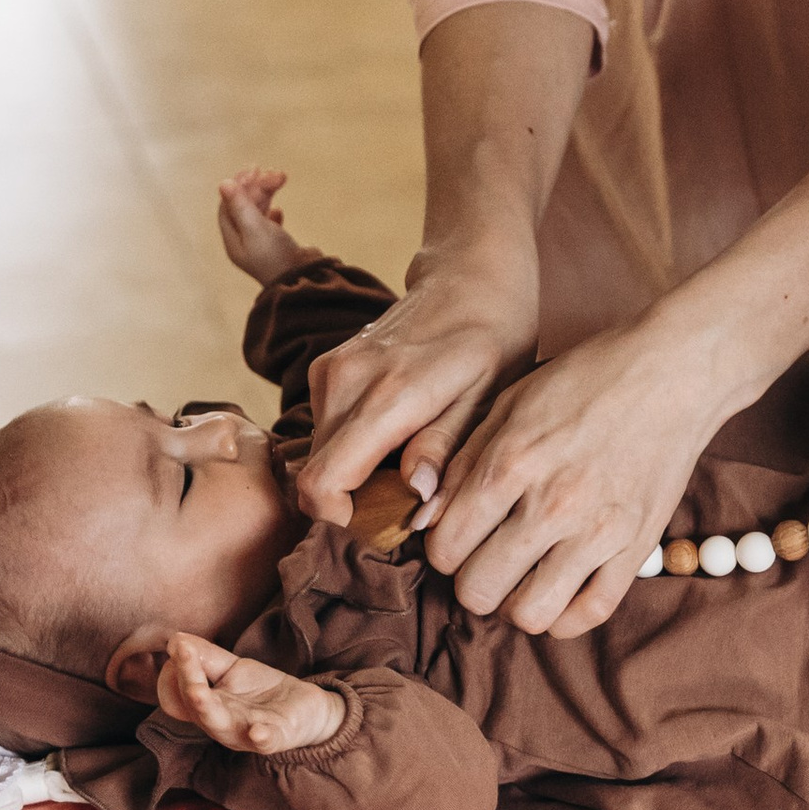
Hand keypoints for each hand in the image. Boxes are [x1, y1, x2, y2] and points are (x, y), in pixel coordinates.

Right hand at [107, 625, 341, 755]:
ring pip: (220, 725)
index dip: (175, 672)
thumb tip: (175, 640)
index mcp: (208, 708)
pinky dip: (260, 738)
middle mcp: (221, 724)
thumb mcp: (234, 669)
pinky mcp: (277, 737)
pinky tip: (257, 731)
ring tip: (197, 691)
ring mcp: (247, 733)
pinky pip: (265, 742)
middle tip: (182, 653)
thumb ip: (206, 656)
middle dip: (187, 681)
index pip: (178, 695)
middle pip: (196, 707)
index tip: (178, 645)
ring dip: (207, 709)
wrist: (308, 709)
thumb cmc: (263, 691)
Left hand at [216, 167, 322, 286]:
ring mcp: (261, 246)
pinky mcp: (278, 248)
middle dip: (257, 187)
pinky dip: (273, 214)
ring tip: (282, 178)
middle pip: (244, 207)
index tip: (254, 170)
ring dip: (267, 194)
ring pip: (258, 213)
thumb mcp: (255, 228)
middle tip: (273, 172)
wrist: (304, 280)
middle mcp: (244, 243)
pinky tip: (279, 212)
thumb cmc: (276, 256)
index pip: (228, 206)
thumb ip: (240, 205)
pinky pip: (270, 225)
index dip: (238, 185)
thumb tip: (223, 183)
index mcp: (233, 240)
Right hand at [297, 231, 541, 529]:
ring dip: (354, 478)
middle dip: (352, 506)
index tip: (382, 532)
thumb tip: (413, 500)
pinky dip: (352, 453)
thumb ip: (445, 448)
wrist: (473, 277)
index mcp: (386, 396)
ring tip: (409, 473)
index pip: (321, 483)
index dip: (340, 523)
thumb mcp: (487, 398)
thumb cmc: (492, 340)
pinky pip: (326, 433)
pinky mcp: (327, 370)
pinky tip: (397, 445)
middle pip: (316, 477)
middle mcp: (343, 381)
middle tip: (407, 510)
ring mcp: (329, 372)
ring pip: (318, 457)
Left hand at [425, 317, 717, 633]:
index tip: (458, 539)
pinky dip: (565, 614)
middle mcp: (551, 504)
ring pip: (530, 614)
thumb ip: (464, 460)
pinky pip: (590, 613)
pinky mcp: (637, 547)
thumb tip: (428, 518)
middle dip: (473, 581)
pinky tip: (558, 588)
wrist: (673, 371)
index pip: (445, 547)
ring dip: (516, 603)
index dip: (442, 550)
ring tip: (522, 577)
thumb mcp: (511, 401)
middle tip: (486, 560)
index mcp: (511, 462)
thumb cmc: (587, 378)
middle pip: (479, 590)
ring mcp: (598, 531)